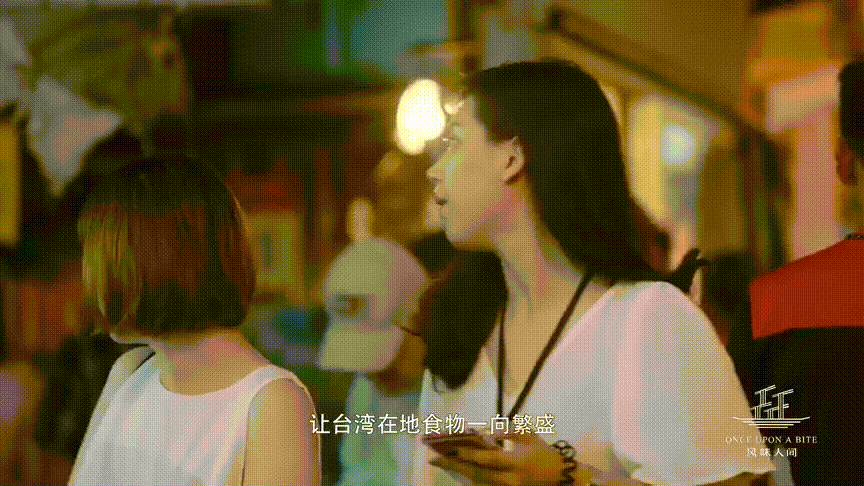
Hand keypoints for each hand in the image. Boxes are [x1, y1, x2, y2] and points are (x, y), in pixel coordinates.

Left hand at [428, 430, 583, 485]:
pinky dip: (470, 480)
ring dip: (459, 474)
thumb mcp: (529, 436)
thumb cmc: (544, 453)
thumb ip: (507, 432)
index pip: (489, 459)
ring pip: (478, 484)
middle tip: (436, 458)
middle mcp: (509, 479)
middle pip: (478, 475)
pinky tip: (458, 473)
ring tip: (442, 463)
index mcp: (516, 462)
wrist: (561, 478)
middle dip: (456, 466)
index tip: (454, 448)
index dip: (471, 455)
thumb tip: (483, 431)